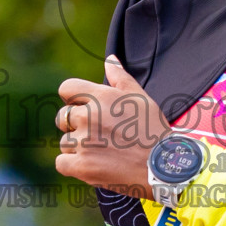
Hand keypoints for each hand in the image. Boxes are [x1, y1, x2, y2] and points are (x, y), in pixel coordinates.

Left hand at [54, 55, 208, 193]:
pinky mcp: (81, 166)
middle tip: (97, 136)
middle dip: (75, 126)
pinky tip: (91, 166)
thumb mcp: (140, 98)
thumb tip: (110, 59)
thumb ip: (120, 77)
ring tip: (102, 153)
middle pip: (62, 117)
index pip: (66, 89)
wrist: (163, 166)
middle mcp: (88, 117)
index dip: (72, 99)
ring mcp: (83, 142)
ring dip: (77, 148)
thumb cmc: (153, 130)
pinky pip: (61, 163)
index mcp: (101, 97)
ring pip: (65, 143)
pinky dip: (72, 166)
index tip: (83, 109)